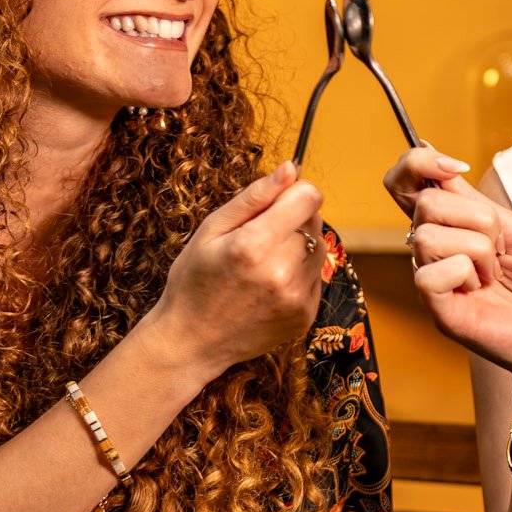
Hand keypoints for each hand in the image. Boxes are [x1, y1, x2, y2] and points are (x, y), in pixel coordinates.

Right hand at [144, 161, 325, 385]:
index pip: (309, 197)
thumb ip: (254, 197)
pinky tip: (270, 285)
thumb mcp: (211, 230)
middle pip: (315, 220)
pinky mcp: (306, 316)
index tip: (278, 202)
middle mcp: (282, 272)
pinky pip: (316, 277)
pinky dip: (299, 273)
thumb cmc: (194, 281)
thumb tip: (290, 169)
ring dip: (299, 246)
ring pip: (320, 247)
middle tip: (260, 238)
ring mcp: (297, 297)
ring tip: (264, 263)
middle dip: (293, 220)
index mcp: (255, 244)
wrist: (192, 342)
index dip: (295, 193)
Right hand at [383, 144, 511, 388]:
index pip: (403, 183)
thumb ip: (468, 197)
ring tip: (494, 274)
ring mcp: (432, 280)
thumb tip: (428, 149)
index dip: (417, 163)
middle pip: (426, 204)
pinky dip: (465, 273)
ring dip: (478, 249)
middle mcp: (432, 250)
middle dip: (478, 218)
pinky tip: (481, 290)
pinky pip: (430, 274)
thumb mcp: (511, 225)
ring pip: (428, 236)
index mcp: (447, 225)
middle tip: (501, 249)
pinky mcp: (437, 310)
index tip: (456, 166)